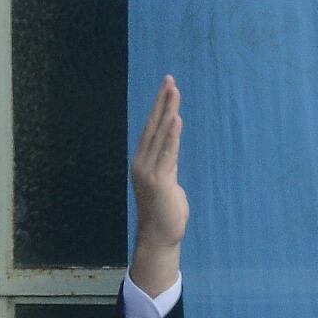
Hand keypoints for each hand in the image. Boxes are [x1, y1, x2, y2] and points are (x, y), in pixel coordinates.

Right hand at [128, 75, 188, 297]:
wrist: (159, 238)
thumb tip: (171, 163)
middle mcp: (142, 163)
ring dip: (167, 112)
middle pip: (153, 126)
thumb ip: (168, 169)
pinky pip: (167, 153)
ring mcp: (148, 172)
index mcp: (143, 163)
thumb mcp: (168, 185)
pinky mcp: (159, 180)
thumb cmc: (166, 215)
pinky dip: (171, 135)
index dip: (159, 108)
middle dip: (162, 102)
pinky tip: (176, 119)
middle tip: (169, 80)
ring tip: (174, 92)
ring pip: (159, 135)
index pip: (151, 130)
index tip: (166, 88)